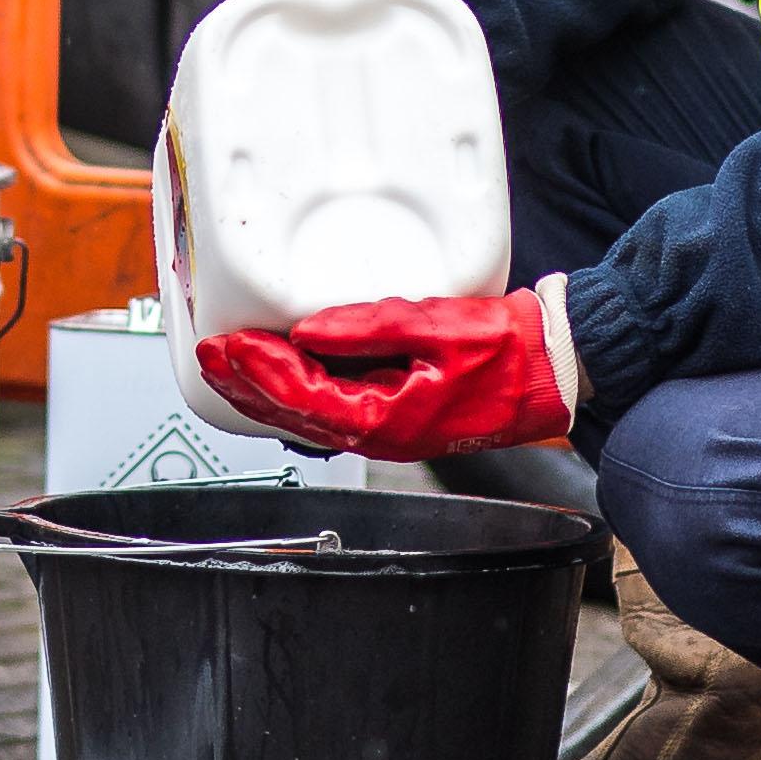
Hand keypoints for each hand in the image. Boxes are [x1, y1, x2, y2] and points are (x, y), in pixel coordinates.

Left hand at [193, 278, 578, 459]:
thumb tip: (307, 328)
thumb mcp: (436, 327)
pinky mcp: (396, 412)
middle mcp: (381, 433)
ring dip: (266, 390)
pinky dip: (299, 389)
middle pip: (294, 415)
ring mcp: (387, 427)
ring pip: (309, 415)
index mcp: (388, 419)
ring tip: (230, 363)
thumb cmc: (509, 355)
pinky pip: (332, 407)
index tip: (229, 343)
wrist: (551, 370)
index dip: (260, 372)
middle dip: (247, 386)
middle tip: (209, 355)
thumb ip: (368, 328)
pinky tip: (284, 370)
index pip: (304, 398)